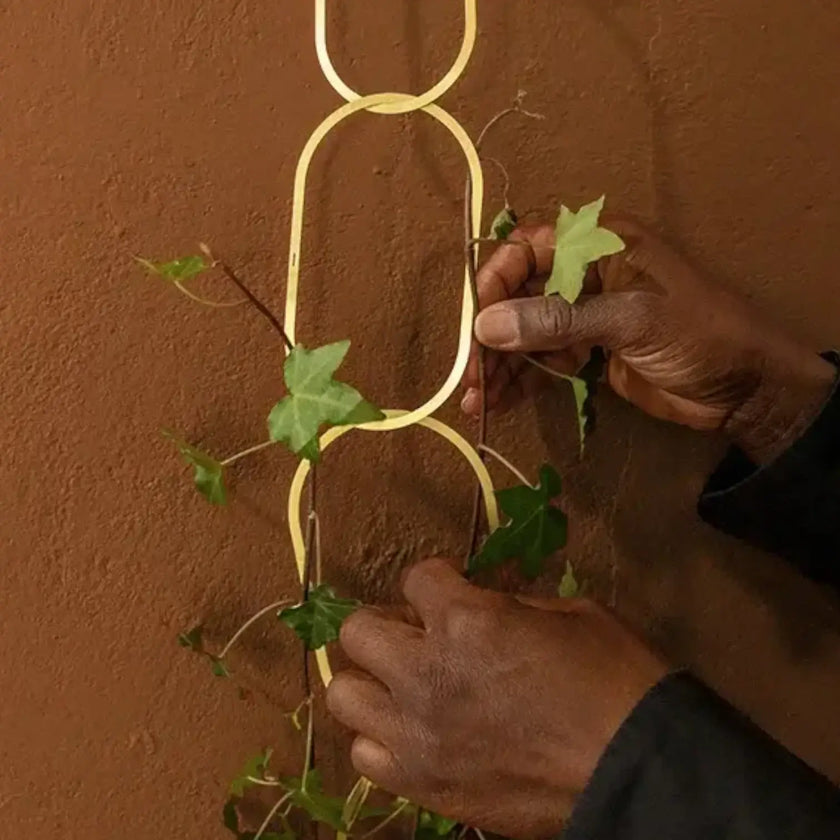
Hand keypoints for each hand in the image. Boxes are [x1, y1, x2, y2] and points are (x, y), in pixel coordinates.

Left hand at [326, 558, 666, 837]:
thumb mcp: (569, 614)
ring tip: (408, 686)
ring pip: (344, 694)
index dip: (438, 580)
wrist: (638, 772)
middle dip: (390, 623)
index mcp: (467, 620)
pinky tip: (416, 733)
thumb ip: (509, 604)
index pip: (417, 578)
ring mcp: (418, 734)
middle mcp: (427, 673)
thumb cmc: (615, 680)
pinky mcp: (422, 785)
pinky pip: (366, 755)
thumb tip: (480, 602)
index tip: (453, 590)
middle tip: (421, 635)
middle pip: (358, 631)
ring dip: (374, 681)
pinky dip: (384, 739)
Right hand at [461, 217, 834, 462]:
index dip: (495, 282)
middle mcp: (584, 274)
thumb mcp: (631, 319)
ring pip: (525, 333)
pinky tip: (497, 403)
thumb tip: (486, 326)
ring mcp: (584, 316)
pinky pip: (542, 362)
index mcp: (599, 245)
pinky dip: (519, 381)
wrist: (746, 388)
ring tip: (478, 402)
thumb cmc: (699, 333)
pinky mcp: (588, 353)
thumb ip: (558, 320)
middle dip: (491, 336)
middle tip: (472, 376)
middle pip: (518, 296)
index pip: (527, 248)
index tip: (478, 324)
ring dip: (499, 365)